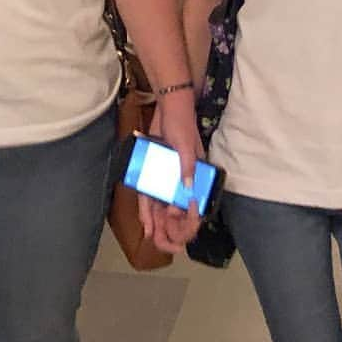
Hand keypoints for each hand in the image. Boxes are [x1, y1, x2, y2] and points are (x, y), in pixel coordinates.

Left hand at [138, 93, 204, 253]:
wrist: (167, 105)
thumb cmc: (182, 122)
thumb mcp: (185, 144)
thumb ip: (187, 165)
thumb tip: (188, 186)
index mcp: (196, 172)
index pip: (195, 200)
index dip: (189, 215)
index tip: (178, 220)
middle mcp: (182, 176)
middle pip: (177, 205)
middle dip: (170, 223)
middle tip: (161, 236)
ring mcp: (167, 174)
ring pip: (162, 202)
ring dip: (157, 219)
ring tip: (151, 235)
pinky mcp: (154, 169)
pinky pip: (150, 192)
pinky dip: (148, 206)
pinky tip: (145, 220)